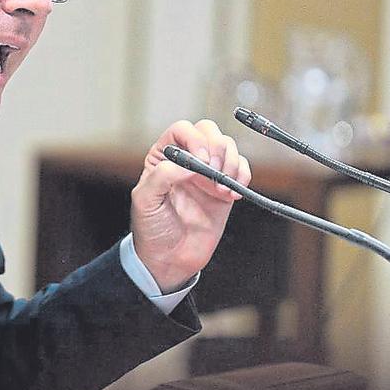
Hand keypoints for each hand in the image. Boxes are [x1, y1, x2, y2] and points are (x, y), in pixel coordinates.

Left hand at [130, 119, 250, 292]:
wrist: (169, 258)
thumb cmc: (152, 228)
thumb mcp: (145, 200)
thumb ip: (162, 176)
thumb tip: (190, 162)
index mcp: (163, 157)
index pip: (182, 130)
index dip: (194, 139)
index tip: (201, 161)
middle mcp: (186, 160)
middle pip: (208, 131)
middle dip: (217, 147)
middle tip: (215, 172)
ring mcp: (207, 172)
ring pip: (228, 146)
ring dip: (231, 162)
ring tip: (223, 188)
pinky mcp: (224, 188)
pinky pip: (241, 169)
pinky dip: (243, 175)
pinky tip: (233, 194)